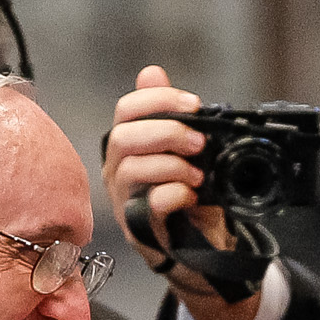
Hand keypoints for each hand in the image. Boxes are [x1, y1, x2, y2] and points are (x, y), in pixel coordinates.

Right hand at [102, 69, 241, 302]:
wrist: (202, 247)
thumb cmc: (189, 195)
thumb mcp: (185, 150)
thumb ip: (168, 114)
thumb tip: (151, 72)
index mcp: (128, 146)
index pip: (126, 110)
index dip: (158, 100)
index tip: (193, 104)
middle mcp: (118, 171)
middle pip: (123, 137)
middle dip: (166, 132)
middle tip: (198, 142)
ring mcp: (124, 200)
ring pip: (132, 169)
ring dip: (173, 165)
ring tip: (199, 174)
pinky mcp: (138, 229)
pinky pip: (148, 203)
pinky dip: (174, 193)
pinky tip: (191, 195)